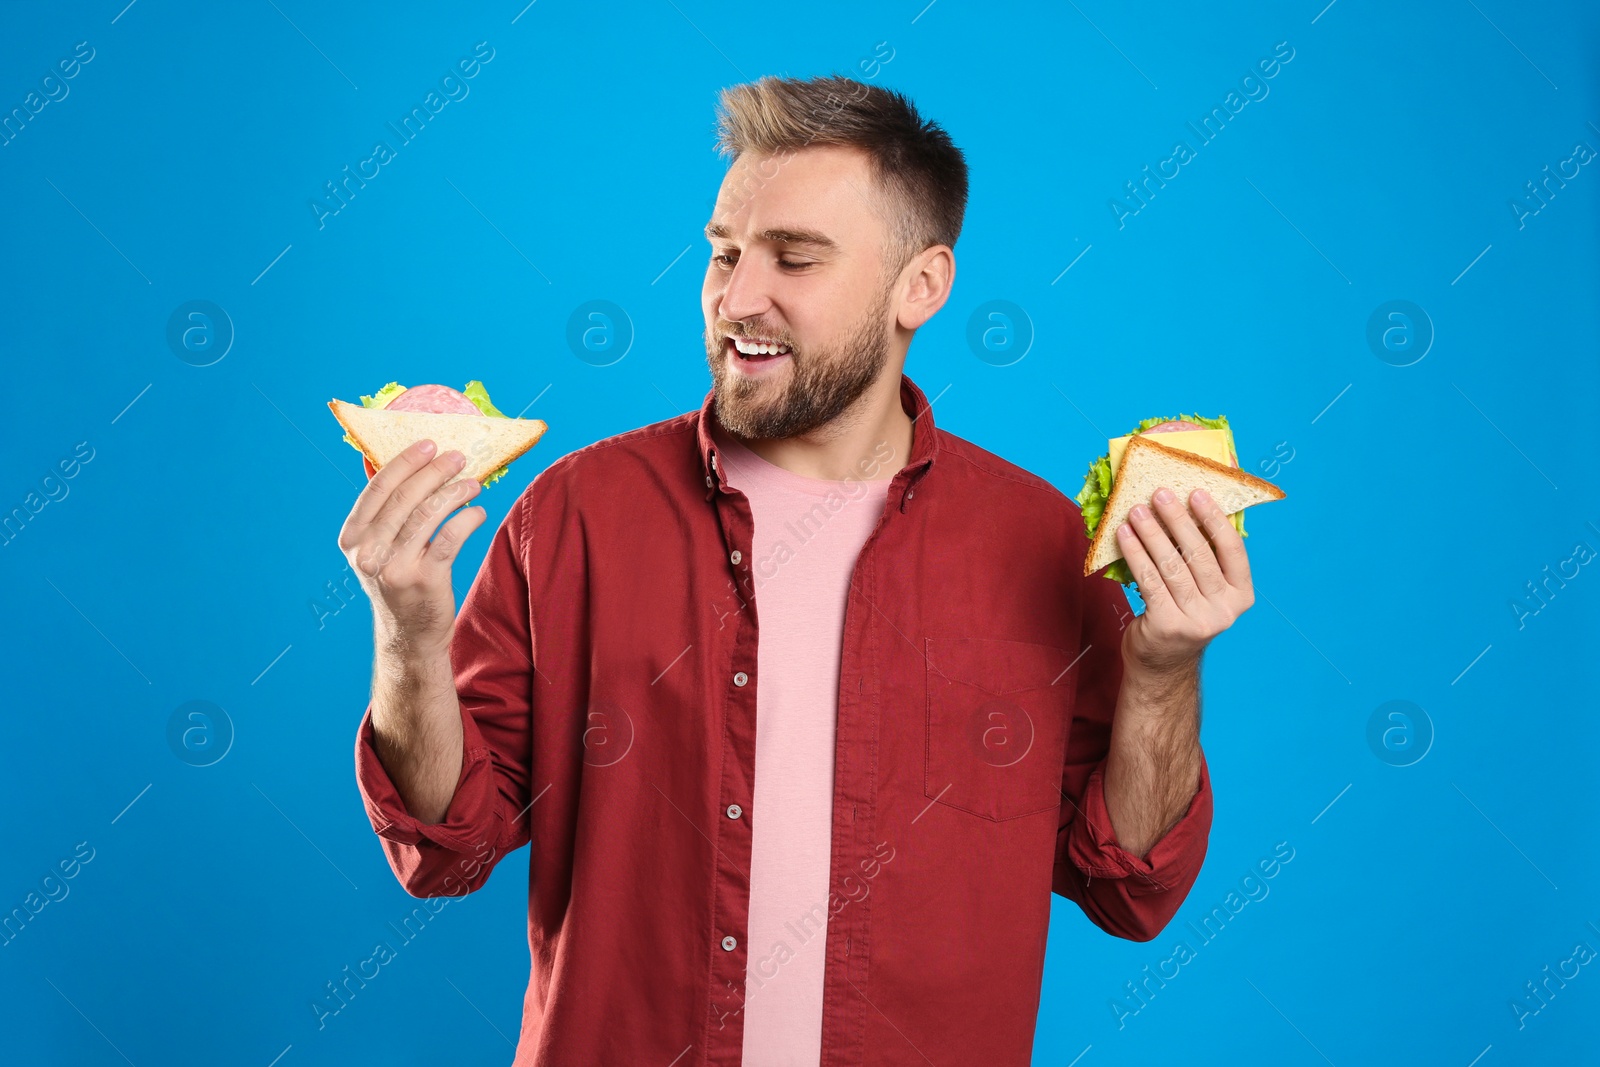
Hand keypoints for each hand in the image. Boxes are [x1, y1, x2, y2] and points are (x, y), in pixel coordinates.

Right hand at [336, 439, 487, 654]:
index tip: (429, 443)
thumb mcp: (378, 548)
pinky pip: (450, 538)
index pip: (378, 488)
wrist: (409, 634)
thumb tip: (404, 463)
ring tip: (474, 483)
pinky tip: (477, 512)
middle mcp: (368, 551)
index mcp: (352, 537)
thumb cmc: (398, 581)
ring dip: (455, 492)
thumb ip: (385, 512)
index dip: (405, 462)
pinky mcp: (424, 579)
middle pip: (405, 497)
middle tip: (459, 457)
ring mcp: (395, 567)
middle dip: (435, 471)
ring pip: (429, 514)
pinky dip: (467, 519)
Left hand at [1114, 486, 1254, 672]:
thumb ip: (1203, 558)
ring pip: (1171, 566)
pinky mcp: (1168, 626)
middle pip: (1199, 555)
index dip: (1215, 519)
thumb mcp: (1203, 591)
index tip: (1197, 493)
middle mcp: (1224, 611)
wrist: (1162, 663)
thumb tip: (1185, 506)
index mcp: (1241, 596)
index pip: (1232, 550)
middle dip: (1177, 520)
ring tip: (1137, 511)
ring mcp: (1197, 621)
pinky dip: (1135, 554)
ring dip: (1152, 533)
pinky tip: (1124, 535)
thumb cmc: (1182, 614)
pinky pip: (1149, 581)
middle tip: (1160, 494)